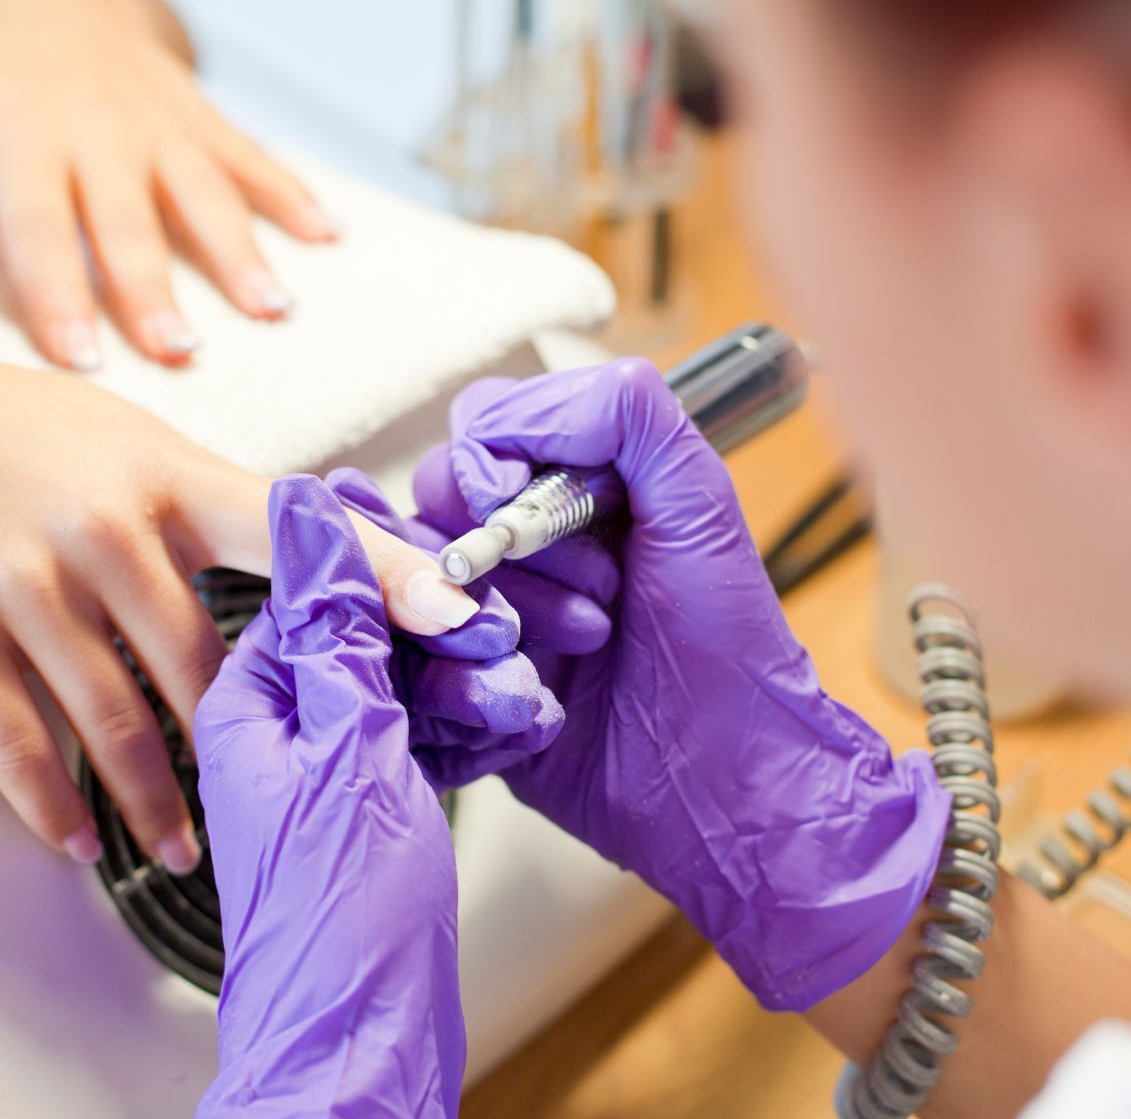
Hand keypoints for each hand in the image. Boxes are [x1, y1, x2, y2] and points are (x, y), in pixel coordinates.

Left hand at [0, 0, 335, 369]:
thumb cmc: (2, 80)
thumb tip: (2, 289)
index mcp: (25, 138)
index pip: (39, 230)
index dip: (60, 297)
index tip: (82, 359)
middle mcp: (100, 131)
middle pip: (128, 224)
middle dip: (155, 291)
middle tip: (179, 349)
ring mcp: (160, 124)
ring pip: (205, 196)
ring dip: (241, 257)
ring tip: (275, 309)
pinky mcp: (202, 118)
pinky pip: (253, 159)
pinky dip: (294, 196)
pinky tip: (331, 234)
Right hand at [0, 368, 484, 870]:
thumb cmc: (69, 442)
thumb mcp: (167, 460)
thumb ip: (247, 521)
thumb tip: (340, 569)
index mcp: (179, 485)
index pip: (301, 539)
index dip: (387, 576)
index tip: (458, 618)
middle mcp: (109, 533)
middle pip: (201, 663)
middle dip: (248, 740)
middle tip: (299, 804)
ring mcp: (29, 583)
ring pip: (111, 718)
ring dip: (154, 798)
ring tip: (186, 848)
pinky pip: (12, 734)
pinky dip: (50, 799)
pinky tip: (83, 839)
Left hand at [195, 476, 465, 1116]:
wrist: (369, 1042)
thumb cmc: (341, 918)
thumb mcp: (348, 751)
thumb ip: (336, 628)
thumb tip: (304, 516)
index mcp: (255, 701)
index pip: (323, 590)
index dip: (399, 579)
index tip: (459, 583)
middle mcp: (293, 724)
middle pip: (381, 633)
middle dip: (452, 641)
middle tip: (500, 652)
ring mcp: (342, 760)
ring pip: (420, 681)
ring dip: (477, 688)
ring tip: (518, 707)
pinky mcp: (384, 794)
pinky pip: (436, 731)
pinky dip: (480, 729)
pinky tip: (518, 728)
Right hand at [411, 360, 951, 1011]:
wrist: (727, 778)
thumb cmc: (727, 640)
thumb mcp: (699, 505)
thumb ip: (629, 417)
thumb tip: (510, 408)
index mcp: (571, 488)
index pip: (477, 433)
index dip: (491, 467)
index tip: (534, 511)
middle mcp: (521, 546)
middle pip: (433, 505)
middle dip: (511, 552)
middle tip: (599, 599)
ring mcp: (491, 617)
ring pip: (418, 587)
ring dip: (498, 619)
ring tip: (586, 649)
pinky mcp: (473, 690)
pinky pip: (419, 669)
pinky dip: (470, 683)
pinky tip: (540, 703)